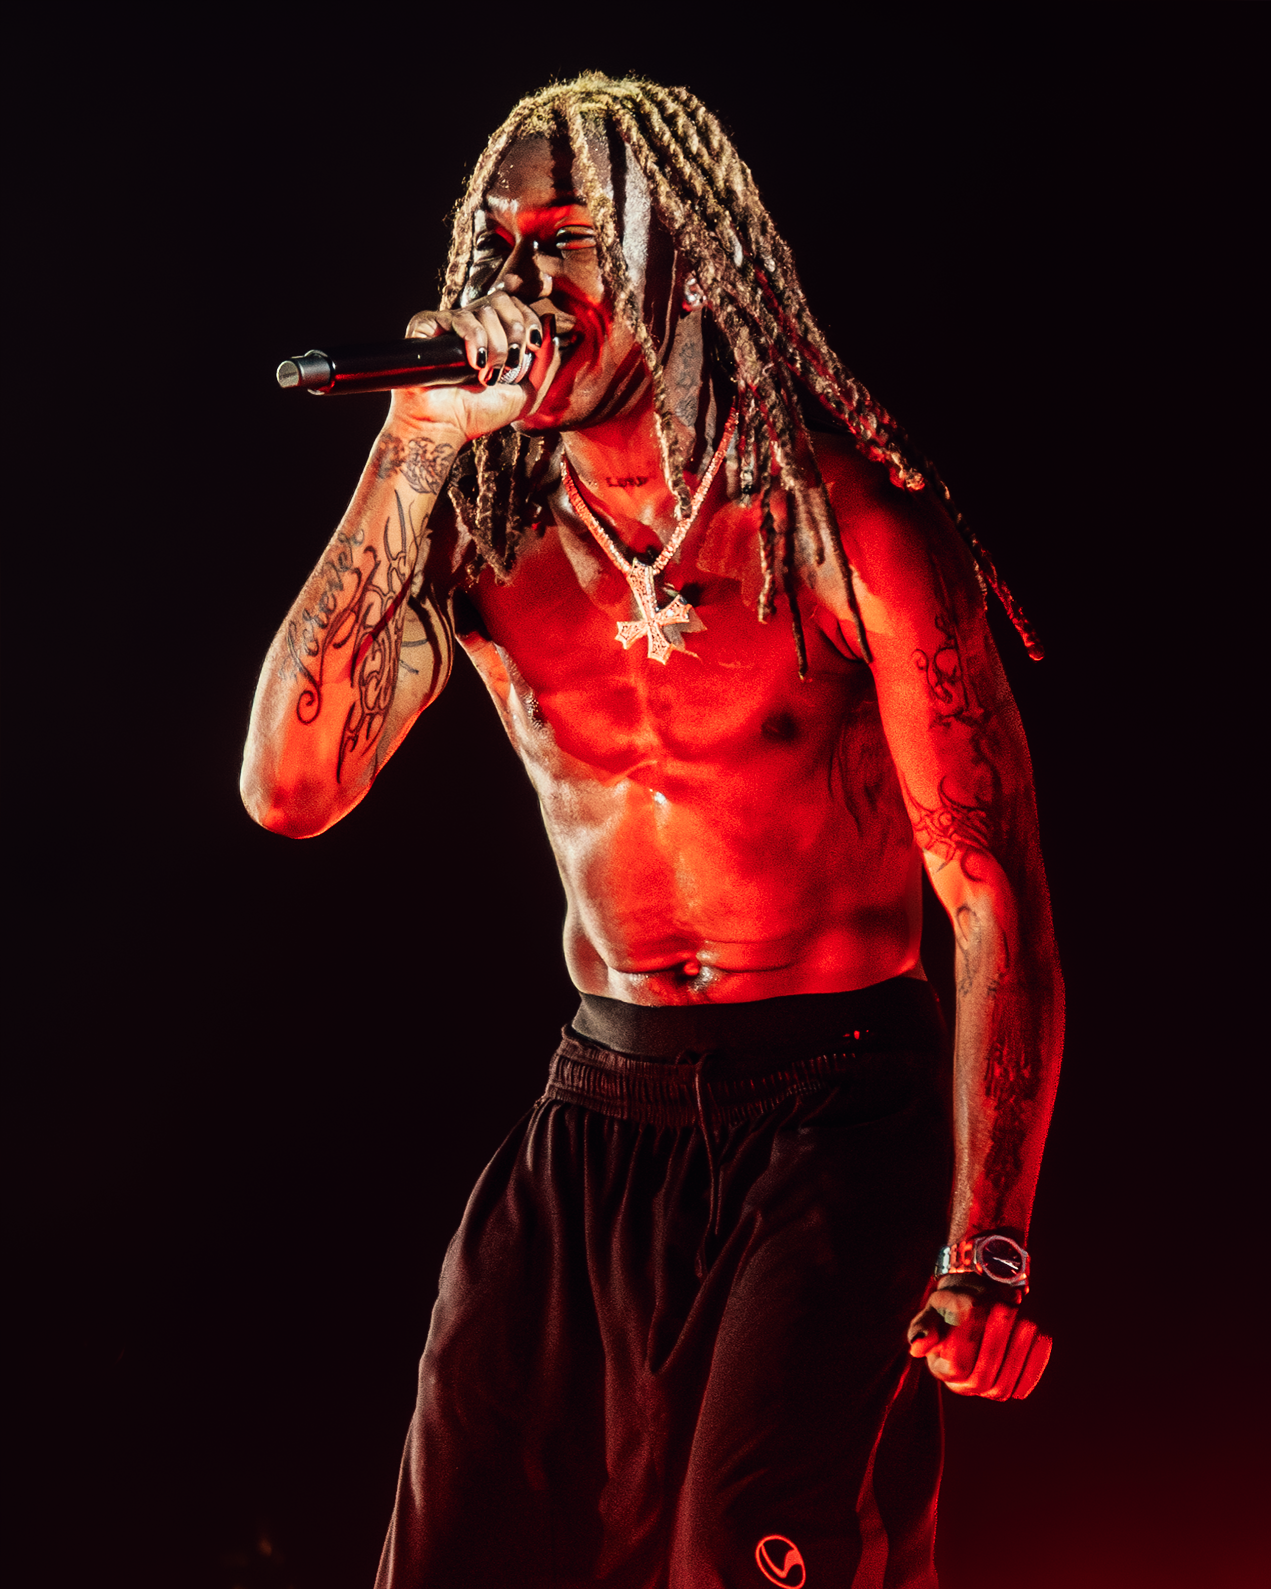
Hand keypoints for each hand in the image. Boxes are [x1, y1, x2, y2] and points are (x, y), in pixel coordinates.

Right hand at [387, 291, 576, 439]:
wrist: (445, 426)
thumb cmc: (479, 415)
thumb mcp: (527, 394)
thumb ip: (546, 364)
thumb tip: (553, 326)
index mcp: (493, 334)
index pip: (516, 305)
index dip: (529, 319)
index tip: (533, 345)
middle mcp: (471, 324)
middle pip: (502, 300)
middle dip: (515, 331)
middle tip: (511, 363)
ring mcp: (449, 323)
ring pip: (485, 309)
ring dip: (496, 345)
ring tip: (487, 374)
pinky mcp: (428, 325)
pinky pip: (460, 318)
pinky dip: (474, 339)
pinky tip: (474, 364)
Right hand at [907, 1283, 1051, 1399]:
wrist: (978, 1303)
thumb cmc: (953, 1305)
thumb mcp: (935, 1308)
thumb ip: (925, 1326)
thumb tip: (918, 1346)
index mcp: (941, 1369)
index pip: (955, 1366)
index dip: (966, 1340)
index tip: (974, 1307)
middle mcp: (964, 1386)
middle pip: (981, 1378)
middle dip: (995, 1344)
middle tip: (1003, 1309)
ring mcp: (989, 1389)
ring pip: (1003, 1384)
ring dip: (1018, 1353)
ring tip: (1026, 1322)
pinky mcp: (1013, 1386)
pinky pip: (1024, 1383)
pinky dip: (1035, 1362)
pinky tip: (1042, 1337)